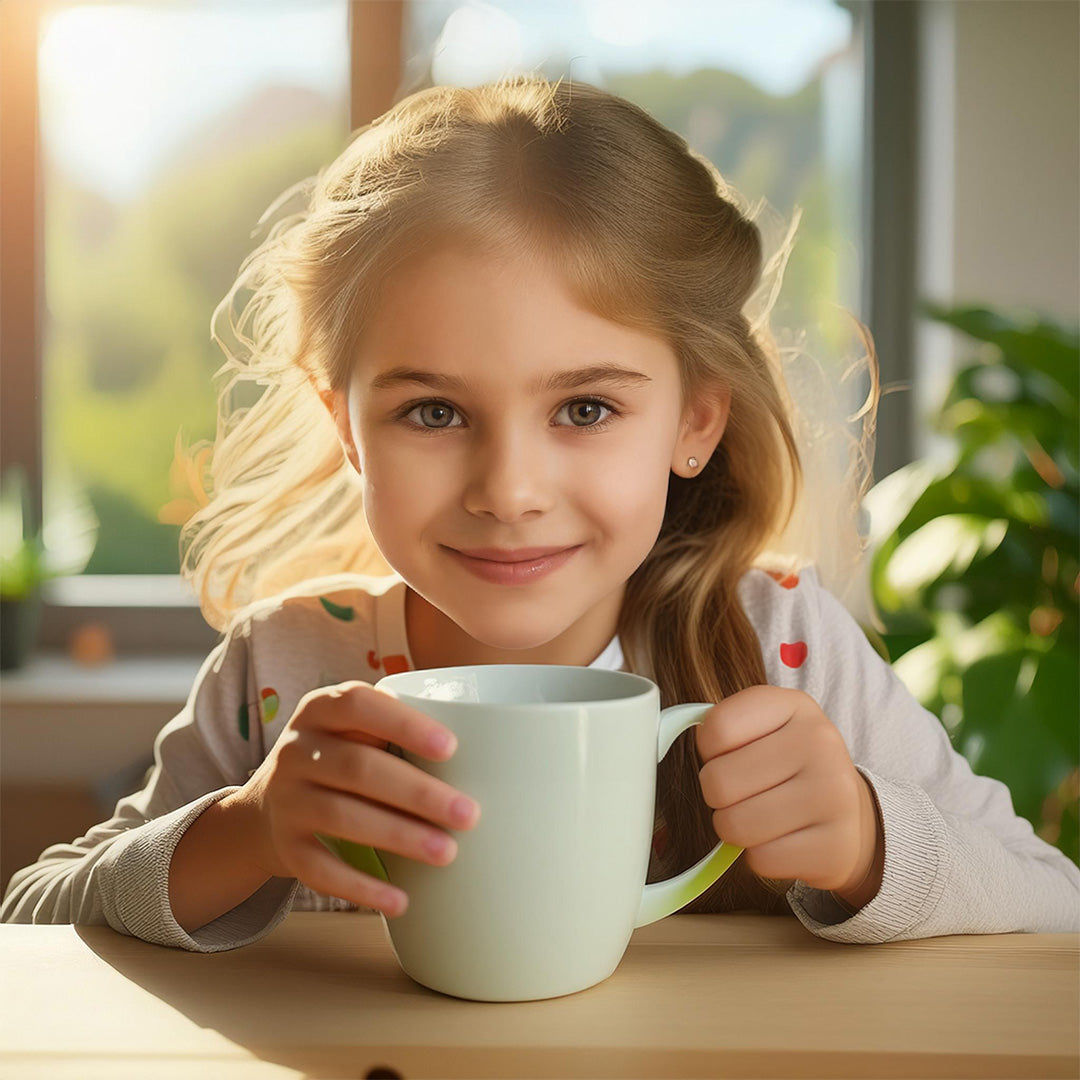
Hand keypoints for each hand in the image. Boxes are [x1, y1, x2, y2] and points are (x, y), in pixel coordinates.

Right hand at [231, 681, 481, 917]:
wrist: (267, 807)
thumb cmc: (341, 758)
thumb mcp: (354, 730)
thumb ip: (397, 730)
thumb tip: (485, 750)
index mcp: (321, 709)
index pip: (357, 704)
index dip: (404, 724)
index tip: (451, 747)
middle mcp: (296, 750)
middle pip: (358, 768)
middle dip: (418, 793)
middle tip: (468, 814)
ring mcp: (286, 800)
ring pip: (343, 817)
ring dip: (399, 836)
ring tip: (447, 852)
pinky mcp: (284, 848)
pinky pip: (321, 870)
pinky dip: (362, 887)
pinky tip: (401, 900)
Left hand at [694, 686, 883, 908]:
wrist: (853, 817)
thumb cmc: (788, 767)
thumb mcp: (764, 729)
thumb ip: (718, 727)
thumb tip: (649, 742)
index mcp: (793, 704)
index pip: (715, 729)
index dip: (709, 752)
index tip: (731, 755)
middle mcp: (820, 741)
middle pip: (718, 782)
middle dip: (719, 796)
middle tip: (745, 794)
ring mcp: (833, 795)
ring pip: (735, 825)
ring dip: (735, 829)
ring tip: (762, 817)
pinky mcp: (834, 846)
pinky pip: (760, 860)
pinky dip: (761, 857)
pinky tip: (784, 840)